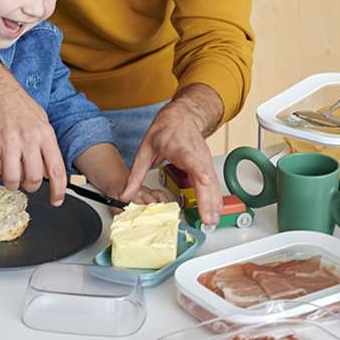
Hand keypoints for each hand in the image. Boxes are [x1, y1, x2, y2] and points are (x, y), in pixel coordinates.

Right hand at [0, 76, 65, 205]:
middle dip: (30, 187)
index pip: (56, 169)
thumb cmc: (20, 106)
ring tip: (10, 179)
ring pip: (11, 178)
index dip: (58, 190)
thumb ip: (47, 145)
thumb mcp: (42, 121)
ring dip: (11, 185)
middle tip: (26, 184)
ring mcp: (8, 140)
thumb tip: (50, 169)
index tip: (56, 201)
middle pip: (33, 178)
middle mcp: (29, 138)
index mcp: (45, 135)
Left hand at [122, 99, 222, 224]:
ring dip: (214, 203)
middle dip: (207, 200)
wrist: (181, 117)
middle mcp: (196, 155)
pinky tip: (215, 212)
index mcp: (180, 148)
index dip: (198, 171)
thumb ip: (135, 174)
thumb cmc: (166, 129)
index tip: (203, 180)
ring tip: (211, 221)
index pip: (192, 160)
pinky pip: (212, 184)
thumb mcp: (145, 149)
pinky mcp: (207, 166)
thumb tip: (125, 194)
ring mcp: (204, 161)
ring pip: (212, 183)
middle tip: (207, 219)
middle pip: (205, 179)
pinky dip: (215, 198)